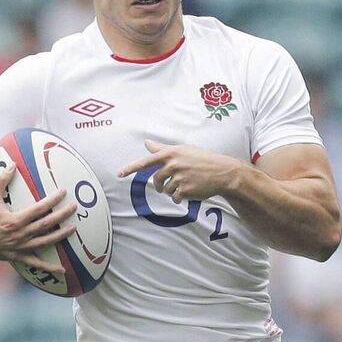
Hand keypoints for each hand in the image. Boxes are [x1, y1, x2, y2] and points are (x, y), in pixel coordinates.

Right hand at [0, 164, 77, 271]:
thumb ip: (1, 180)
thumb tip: (12, 164)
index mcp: (14, 220)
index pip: (39, 209)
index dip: (52, 200)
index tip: (63, 193)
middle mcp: (20, 234)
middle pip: (46, 224)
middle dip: (62, 215)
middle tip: (74, 208)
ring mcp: (20, 247)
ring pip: (45, 241)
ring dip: (61, 235)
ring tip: (73, 228)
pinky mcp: (18, 256)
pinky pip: (36, 263)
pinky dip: (49, 268)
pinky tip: (62, 270)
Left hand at [118, 140, 241, 203]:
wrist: (222, 171)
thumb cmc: (201, 159)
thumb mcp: (182, 150)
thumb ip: (163, 149)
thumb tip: (146, 143)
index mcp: (170, 153)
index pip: (146, 162)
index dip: (131, 168)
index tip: (119, 174)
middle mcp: (173, 164)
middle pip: (156, 180)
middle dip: (159, 185)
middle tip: (167, 186)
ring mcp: (179, 177)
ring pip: (165, 190)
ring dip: (172, 191)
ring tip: (185, 185)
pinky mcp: (186, 190)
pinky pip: (175, 198)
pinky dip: (180, 198)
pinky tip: (189, 192)